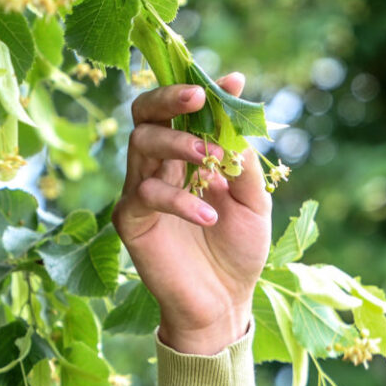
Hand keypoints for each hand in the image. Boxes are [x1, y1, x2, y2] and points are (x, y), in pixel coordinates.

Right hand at [116, 74, 271, 354]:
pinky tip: (209, 217)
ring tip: (213, 162)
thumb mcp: (254, 204)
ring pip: (142, 142)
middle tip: (200, 97)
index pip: (184, 112)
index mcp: (189, 157)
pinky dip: (180, 200)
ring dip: (180, 143)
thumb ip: (243, 164)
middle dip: (171, 98)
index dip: (202, 91)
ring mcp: (141, 189)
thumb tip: (239, 121)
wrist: (225, 303)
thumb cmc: (238, 252)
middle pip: (146, 114)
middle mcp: (160, 166)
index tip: (232, 82)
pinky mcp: (131, 219)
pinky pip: (146, 193)